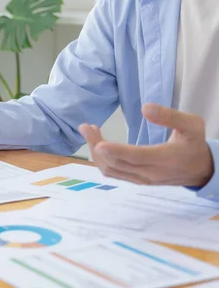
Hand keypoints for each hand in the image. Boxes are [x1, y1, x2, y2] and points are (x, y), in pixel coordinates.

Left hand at [79, 103, 213, 186]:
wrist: (201, 170)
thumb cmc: (194, 144)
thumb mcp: (192, 125)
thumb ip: (169, 116)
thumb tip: (145, 107)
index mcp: (164, 159)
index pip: (136, 157)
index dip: (116, 151)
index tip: (99, 142)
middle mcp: (150, 173)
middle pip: (116, 163)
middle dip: (97, 145)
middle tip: (86, 127)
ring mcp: (141, 179)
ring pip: (111, 170)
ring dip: (96, 153)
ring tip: (90, 132)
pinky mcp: (136, 180)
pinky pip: (114, 173)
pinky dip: (101, 160)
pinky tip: (97, 144)